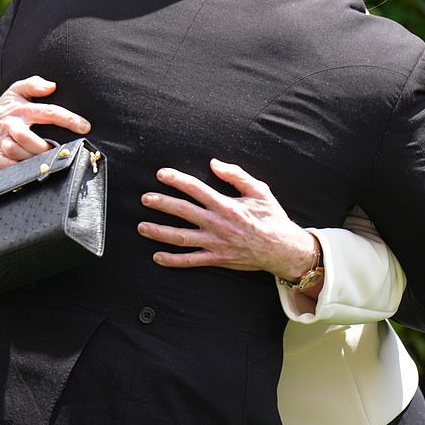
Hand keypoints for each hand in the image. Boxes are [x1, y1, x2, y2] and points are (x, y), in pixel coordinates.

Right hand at [0, 75, 90, 169]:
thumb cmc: (4, 109)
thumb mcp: (17, 91)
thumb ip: (34, 84)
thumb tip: (52, 86)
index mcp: (22, 109)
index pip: (49, 112)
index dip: (68, 119)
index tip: (85, 127)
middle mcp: (11, 125)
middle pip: (27, 138)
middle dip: (42, 147)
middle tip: (57, 150)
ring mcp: (2, 142)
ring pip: (16, 153)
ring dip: (32, 159)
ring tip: (46, 160)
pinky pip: (6, 166)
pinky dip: (18, 168)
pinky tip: (29, 167)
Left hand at [138, 158, 316, 281]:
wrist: (283, 250)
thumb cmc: (271, 218)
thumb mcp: (259, 190)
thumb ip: (236, 175)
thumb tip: (214, 163)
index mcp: (227, 205)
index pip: (196, 189)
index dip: (177, 180)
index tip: (161, 174)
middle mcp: (218, 224)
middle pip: (183, 212)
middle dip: (161, 204)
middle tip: (144, 198)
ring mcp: (216, 244)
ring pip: (181, 238)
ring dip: (159, 232)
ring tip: (141, 227)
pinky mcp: (217, 259)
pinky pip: (191, 261)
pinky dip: (173, 260)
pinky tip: (157, 257)